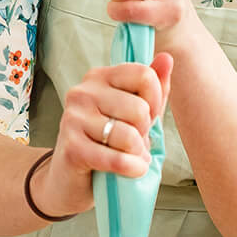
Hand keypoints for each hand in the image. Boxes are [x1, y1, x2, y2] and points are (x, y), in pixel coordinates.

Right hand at [35, 54, 173, 213]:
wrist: (69, 179)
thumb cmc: (106, 142)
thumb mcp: (133, 112)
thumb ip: (151, 86)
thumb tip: (167, 58)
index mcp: (99, 77)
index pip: (144, 75)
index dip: (156, 100)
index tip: (149, 117)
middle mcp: (82, 92)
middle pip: (139, 108)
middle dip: (145, 131)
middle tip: (134, 142)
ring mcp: (73, 119)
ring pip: (129, 136)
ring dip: (138, 153)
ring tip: (130, 156)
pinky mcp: (72, 148)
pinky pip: (117, 159)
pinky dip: (132, 168)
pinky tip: (131, 170)